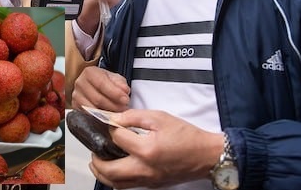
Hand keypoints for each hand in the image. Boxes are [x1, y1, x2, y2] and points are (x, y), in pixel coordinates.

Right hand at [72, 66, 129, 111]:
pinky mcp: (76, 107)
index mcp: (89, 72)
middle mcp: (80, 83)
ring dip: (108, 113)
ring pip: (93, 109)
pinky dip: (100, 118)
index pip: (102, 84)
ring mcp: (76, 96)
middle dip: (113, 105)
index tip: (125, 99)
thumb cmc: (105, 82)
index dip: (115, 93)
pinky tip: (108, 116)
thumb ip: (120, 83)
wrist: (95, 86)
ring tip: (118, 113)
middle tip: (124, 108)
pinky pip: (89, 116)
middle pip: (97, 99)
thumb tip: (124, 91)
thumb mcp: (115, 78)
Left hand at [89, 109, 223, 188]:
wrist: (206, 155)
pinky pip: (126, 186)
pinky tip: (115, 167)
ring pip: (115, 183)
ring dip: (102, 173)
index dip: (111, 128)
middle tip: (94, 148)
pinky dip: (115, 179)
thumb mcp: (160, 117)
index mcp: (146, 150)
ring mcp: (147, 180)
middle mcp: (144, 169)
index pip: (117, 138)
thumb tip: (115, 118)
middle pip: (108, 170)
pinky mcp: (151, 185)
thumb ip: (134, 116)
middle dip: (96, 159)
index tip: (110, 122)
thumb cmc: (186, 135)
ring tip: (98, 160)